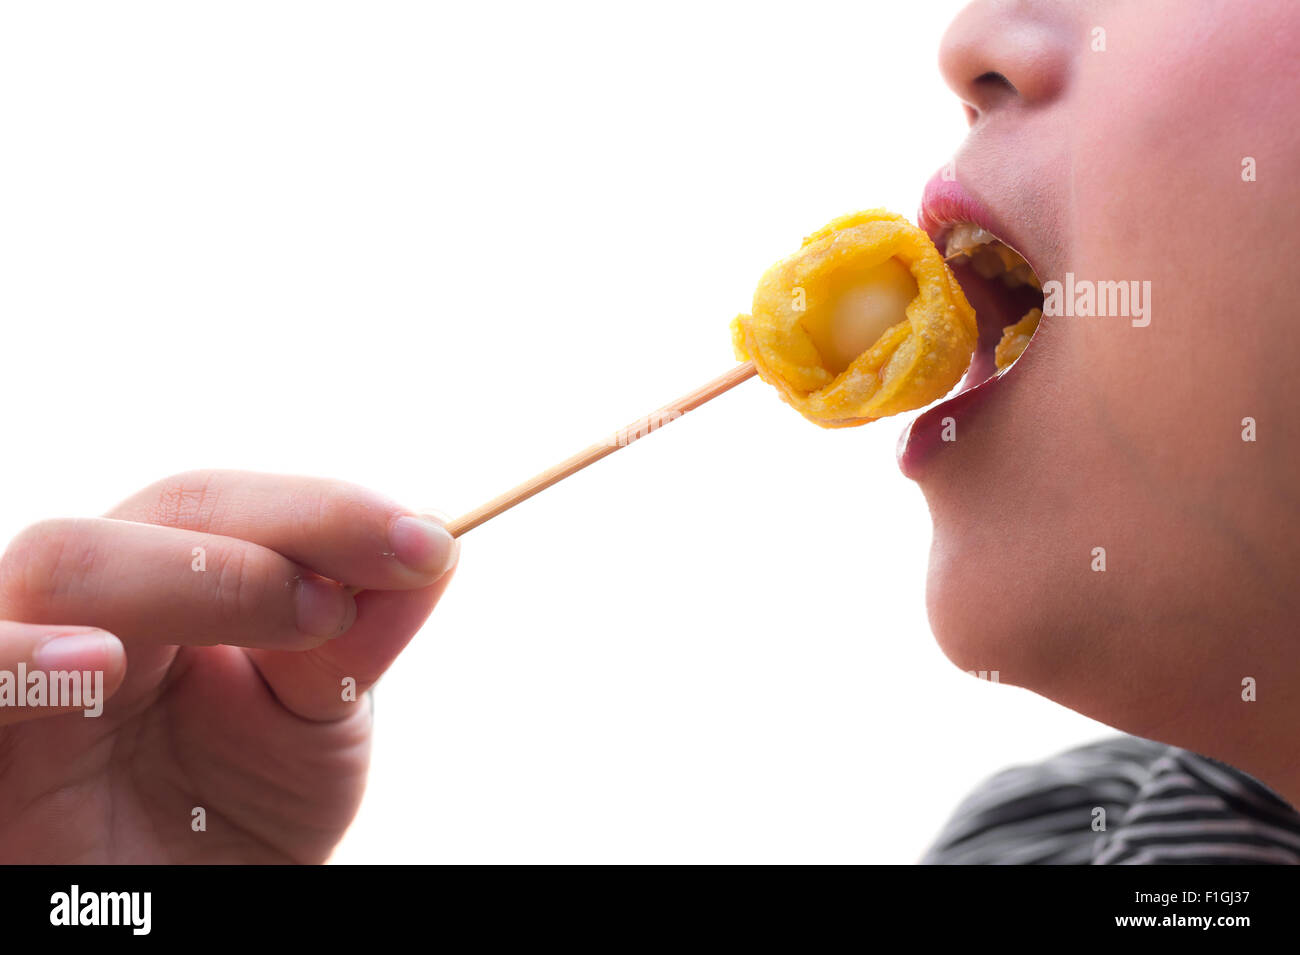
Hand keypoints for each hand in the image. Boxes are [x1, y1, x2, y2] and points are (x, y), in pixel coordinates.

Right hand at [0, 470, 457, 862]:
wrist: (168, 920)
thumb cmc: (227, 828)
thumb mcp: (311, 730)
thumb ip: (353, 643)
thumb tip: (431, 546)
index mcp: (173, 588)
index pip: (230, 508)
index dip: (324, 510)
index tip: (426, 541)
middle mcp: (92, 605)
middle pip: (161, 513)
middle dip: (276, 539)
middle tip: (347, 602)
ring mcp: (22, 663)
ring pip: (61, 560)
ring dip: (185, 576)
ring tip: (296, 615)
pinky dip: (22, 657)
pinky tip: (101, 664)